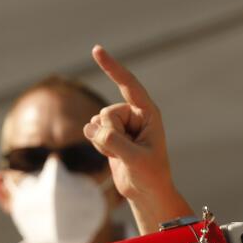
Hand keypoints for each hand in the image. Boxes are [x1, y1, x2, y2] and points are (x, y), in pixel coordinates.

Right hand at [85, 46, 178, 208]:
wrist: (146, 193)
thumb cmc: (150, 176)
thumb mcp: (136, 160)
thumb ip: (115, 142)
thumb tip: (93, 128)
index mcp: (148, 113)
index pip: (128, 84)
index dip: (112, 67)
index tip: (96, 49)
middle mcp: (134, 114)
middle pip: (107, 113)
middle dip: (110, 134)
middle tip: (126, 152)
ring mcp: (120, 124)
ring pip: (97, 122)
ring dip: (103, 142)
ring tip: (121, 155)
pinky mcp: (109, 134)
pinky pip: (92, 131)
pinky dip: (97, 145)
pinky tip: (111, 155)